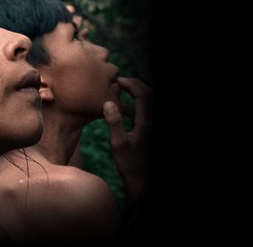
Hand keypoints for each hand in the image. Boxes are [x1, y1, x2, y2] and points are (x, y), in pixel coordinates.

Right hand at [103, 77, 151, 200]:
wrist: (141, 181)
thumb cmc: (130, 165)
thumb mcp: (119, 144)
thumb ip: (114, 122)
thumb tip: (108, 102)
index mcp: (147, 122)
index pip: (144, 95)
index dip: (132, 84)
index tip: (118, 80)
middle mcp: (151, 122)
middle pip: (148, 96)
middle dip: (135, 86)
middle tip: (120, 81)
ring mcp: (150, 127)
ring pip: (145, 104)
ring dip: (134, 95)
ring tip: (119, 91)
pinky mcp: (147, 132)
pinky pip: (141, 113)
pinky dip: (132, 107)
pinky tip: (120, 109)